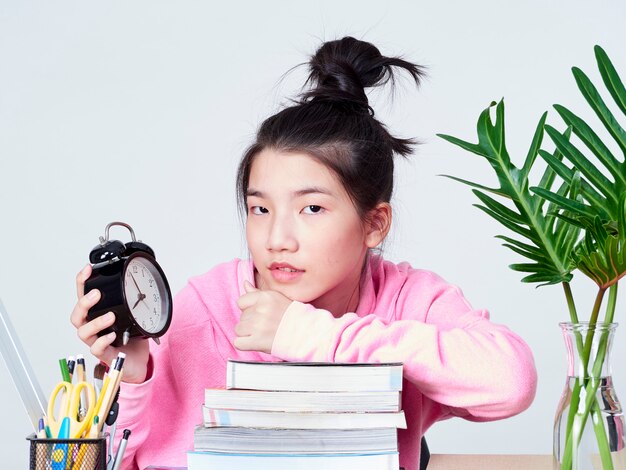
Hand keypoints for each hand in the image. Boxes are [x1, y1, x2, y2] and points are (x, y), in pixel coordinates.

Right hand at [70, 264, 149, 383]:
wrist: (138, 363)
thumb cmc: (132, 339)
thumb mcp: (134, 315)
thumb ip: (134, 302)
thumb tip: (144, 283)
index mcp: (98, 315)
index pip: (84, 296)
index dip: (83, 282)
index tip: (88, 269)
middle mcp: (94, 328)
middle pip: (77, 315)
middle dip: (83, 302)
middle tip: (97, 294)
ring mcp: (97, 342)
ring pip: (83, 332)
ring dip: (96, 322)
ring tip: (110, 316)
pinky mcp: (105, 355)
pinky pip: (96, 349)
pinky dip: (102, 341)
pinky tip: (112, 335)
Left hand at [234, 281, 291, 353]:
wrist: (305, 333)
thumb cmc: (291, 316)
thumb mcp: (276, 298)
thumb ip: (257, 293)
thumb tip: (245, 284)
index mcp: (265, 297)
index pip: (241, 302)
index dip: (249, 309)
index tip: (261, 314)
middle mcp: (260, 309)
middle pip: (241, 317)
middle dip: (251, 322)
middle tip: (266, 325)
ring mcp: (258, 325)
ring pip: (238, 329)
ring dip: (248, 333)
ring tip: (263, 333)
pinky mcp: (257, 341)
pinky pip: (238, 343)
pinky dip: (245, 344)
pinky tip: (257, 342)